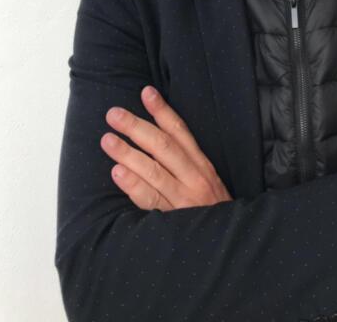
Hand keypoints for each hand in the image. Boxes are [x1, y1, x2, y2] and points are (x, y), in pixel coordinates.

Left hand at [101, 85, 232, 211]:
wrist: (228, 244)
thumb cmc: (211, 211)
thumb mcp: (205, 181)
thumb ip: (184, 161)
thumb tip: (153, 135)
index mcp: (201, 165)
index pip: (180, 132)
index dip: (162, 111)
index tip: (146, 92)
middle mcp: (194, 178)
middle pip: (163, 147)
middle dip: (137, 128)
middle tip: (113, 114)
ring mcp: (184, 200)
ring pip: (154, 171)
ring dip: (128, 153)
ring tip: (107, 140)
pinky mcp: (175, 222)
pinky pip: (151, 200)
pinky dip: (134, 186)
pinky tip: (117, 173)